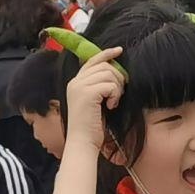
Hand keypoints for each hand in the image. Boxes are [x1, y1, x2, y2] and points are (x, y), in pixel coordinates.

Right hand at [62, 48, 121, 163]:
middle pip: (104, 66)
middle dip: (117, 77)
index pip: (92, 60)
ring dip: (117, 88)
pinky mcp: (87, 94)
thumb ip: (99, 86)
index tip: (119, 50)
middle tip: (118, 94)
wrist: (82, 142)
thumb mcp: (94, 102)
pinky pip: (110, 85)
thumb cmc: (91, 126)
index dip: (106, 53)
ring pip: (109, 74)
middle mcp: (75, 82)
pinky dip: (115, 95)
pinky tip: (111, 106)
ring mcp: (80, 87)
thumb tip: (114, 72)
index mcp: (75, 83)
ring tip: (113, 102)